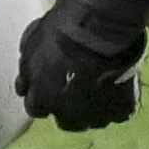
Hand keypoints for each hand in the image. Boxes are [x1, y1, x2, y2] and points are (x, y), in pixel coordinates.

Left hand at [16, 3, 142, 130]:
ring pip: (94, 120)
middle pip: (66, 121)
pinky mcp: (123, 110)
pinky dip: (117, 101)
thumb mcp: (31, 46)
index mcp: (41, 99)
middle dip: (67, 107)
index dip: (43, 96)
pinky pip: (119, 111)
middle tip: (75, 87)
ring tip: (98, 84)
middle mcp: (68, 115)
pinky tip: (117, 84)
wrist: (101, 27)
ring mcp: (98, 116)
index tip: (49, 86)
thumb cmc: (62, 30)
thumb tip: (25, 85)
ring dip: (93, 107)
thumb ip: (27, 72)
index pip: (36, 108)